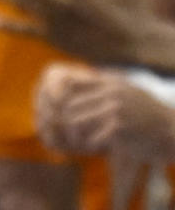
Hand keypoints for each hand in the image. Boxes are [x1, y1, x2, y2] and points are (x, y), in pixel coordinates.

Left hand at [36, 62, 174, 159]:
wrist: (172, 130)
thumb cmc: (150, 114)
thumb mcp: (130, 90)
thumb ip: (109, 85)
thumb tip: (87, 79)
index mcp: (110, 82)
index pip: (73, 84)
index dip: (65, 100)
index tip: (66, 113)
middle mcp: (109, 93)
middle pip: (71, 105)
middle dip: (68, 122)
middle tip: (71, 134)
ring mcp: (113, 110)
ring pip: (77, 122)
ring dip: (76, 135)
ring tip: (80, 142)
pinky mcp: (118, 129)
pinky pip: (92, 139)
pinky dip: (90, 146)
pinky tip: (95, 148)